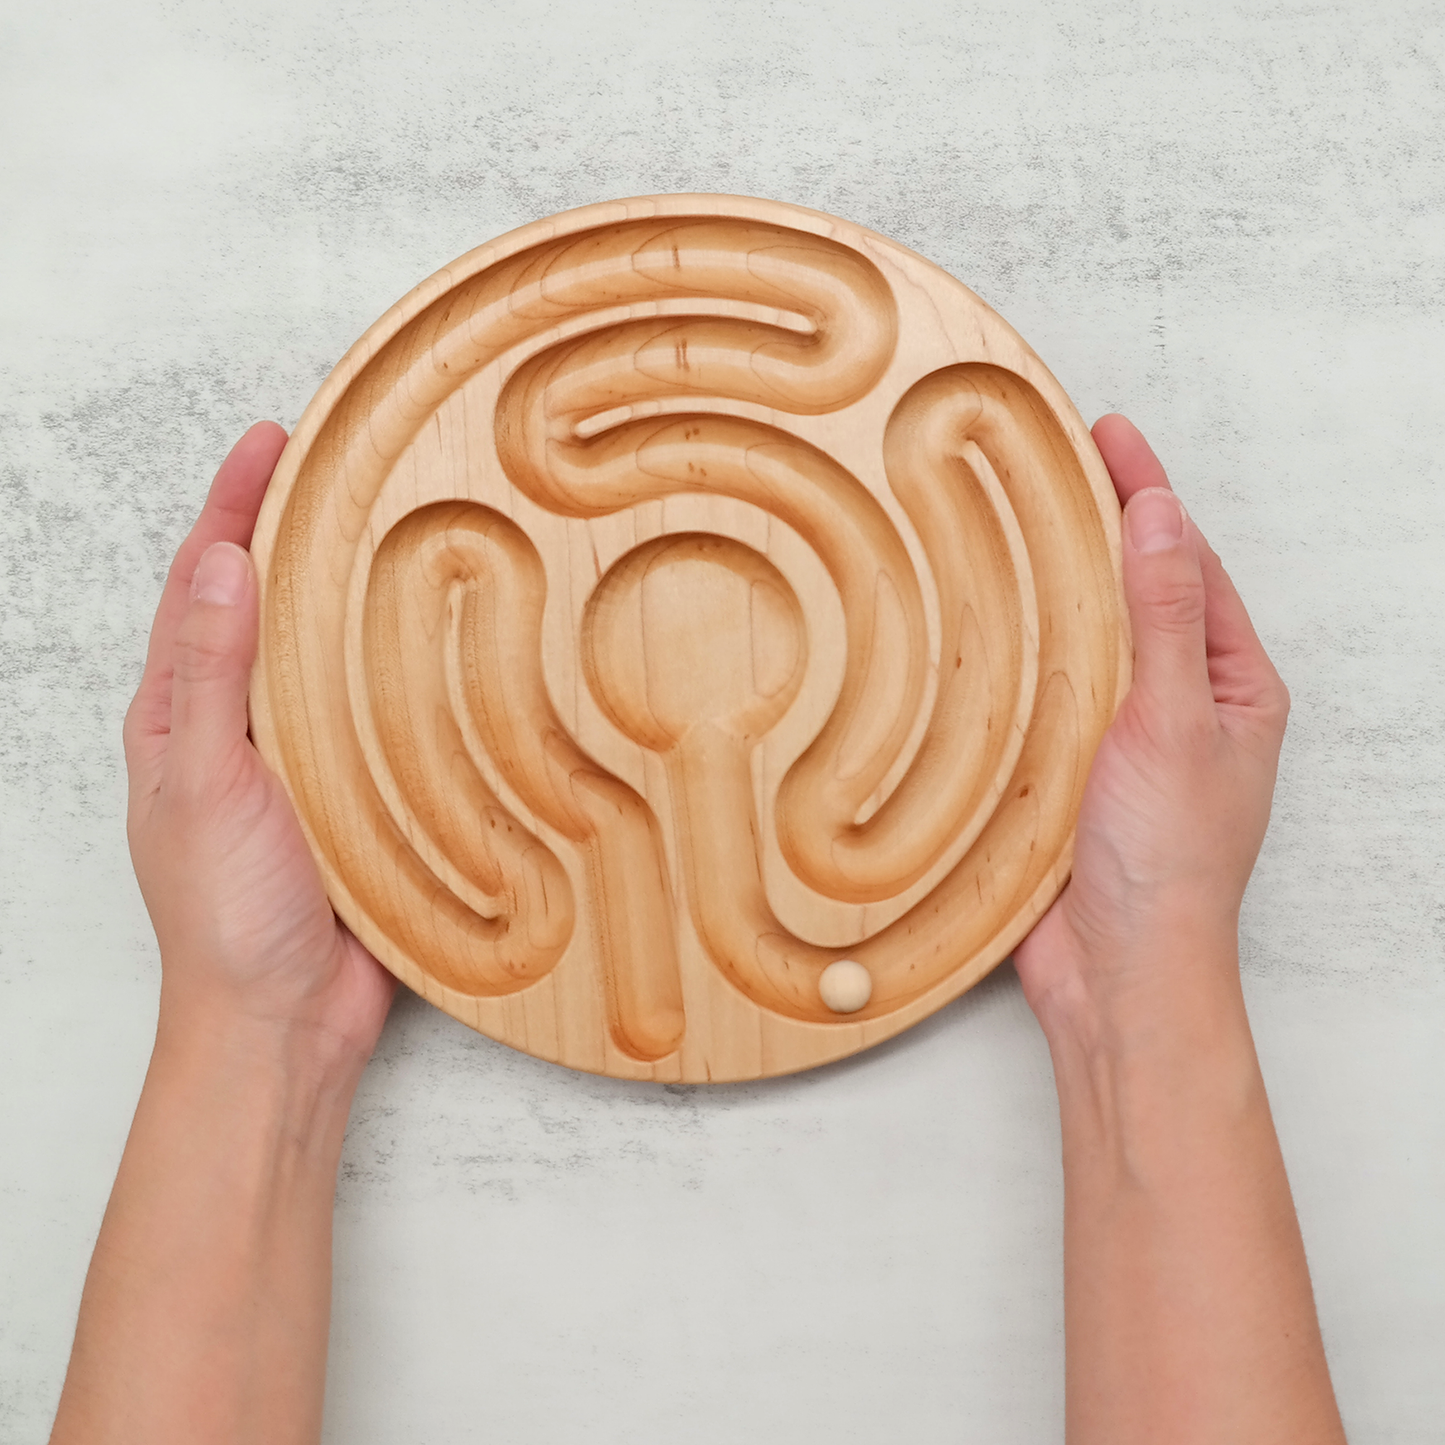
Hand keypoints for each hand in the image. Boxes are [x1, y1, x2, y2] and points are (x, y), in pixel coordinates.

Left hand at [123, 423, 394, 1065]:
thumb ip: (211, 679)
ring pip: (324, 655)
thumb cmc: (226, 918)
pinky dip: (396, 668)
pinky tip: (435, 646)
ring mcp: (297, 761)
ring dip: (348, 592)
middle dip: (291, 530)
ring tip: (393, 531)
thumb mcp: (204, 784)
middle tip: (342, 465)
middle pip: (263, 606)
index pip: (201, 586)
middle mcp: (237, 728)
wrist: (283, 1024)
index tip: (272, 440)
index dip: (231, 506)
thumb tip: (217, 568)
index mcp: (178, 717)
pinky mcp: (354, 794)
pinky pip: (373, 713)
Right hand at [1014, 414, 1290, 1036]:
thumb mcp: (1173, 722)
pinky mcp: (1069, 772)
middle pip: (1136, 594)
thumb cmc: (1168, 865)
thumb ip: (1161, 617)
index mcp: (1233, 687)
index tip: (1105, 433)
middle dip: (1097, 530)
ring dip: (1050, 591)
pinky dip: (1017, 657)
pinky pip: (1043, 694)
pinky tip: (979, 631)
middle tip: (1045, 465)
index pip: (1188, 563)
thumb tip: (1159, 516)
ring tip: (1004, 529)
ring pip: (1084, 642)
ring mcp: (1122, 739)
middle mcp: (1182, 706)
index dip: (1147, 493)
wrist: (1120, 975)